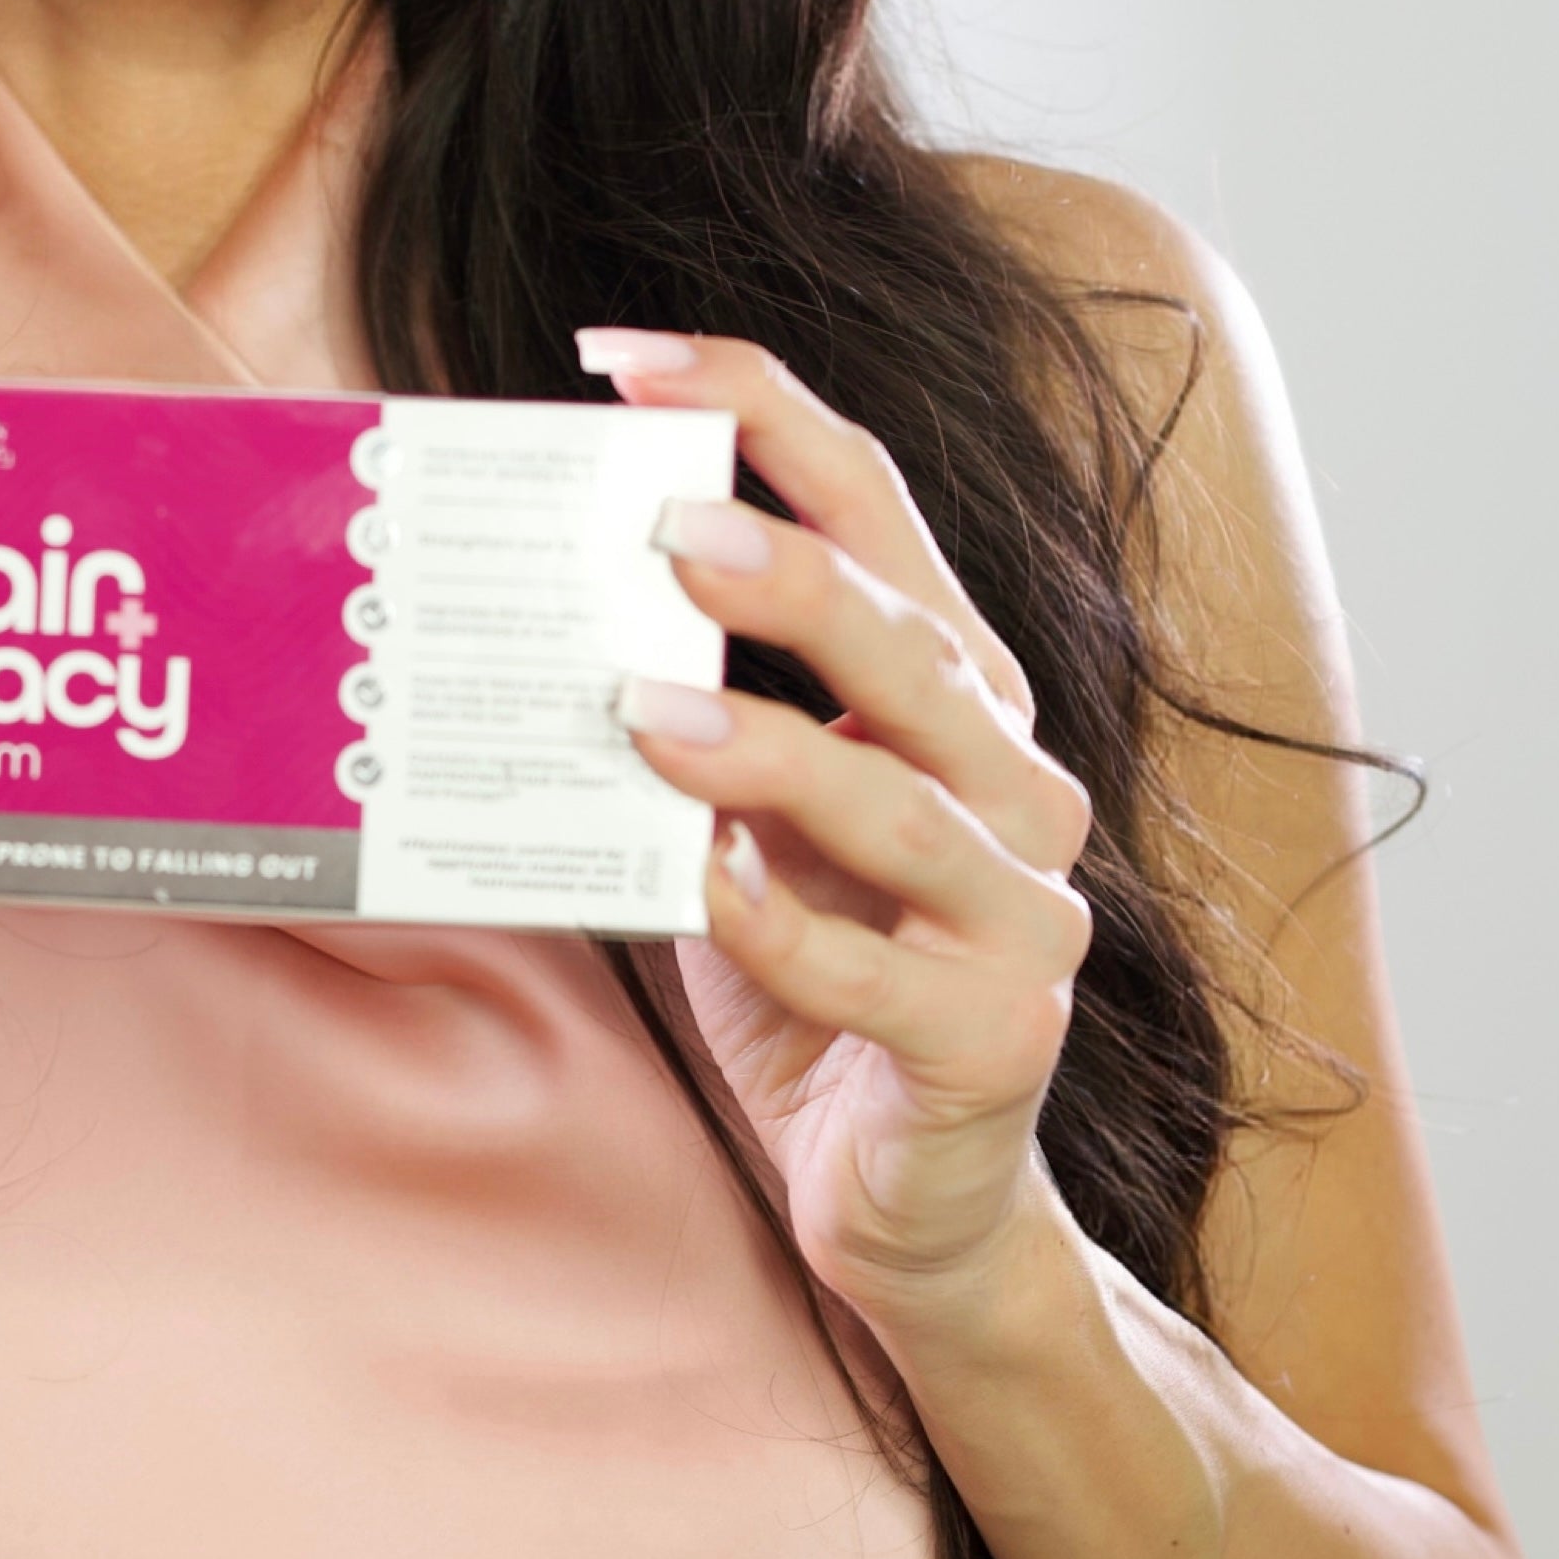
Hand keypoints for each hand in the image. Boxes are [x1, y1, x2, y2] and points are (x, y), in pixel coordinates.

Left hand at [581, 325, 1094, 1313]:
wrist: (910, 1202)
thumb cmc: (814, 984)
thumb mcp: (749, 824)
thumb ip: (695, 711)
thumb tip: (535, 586)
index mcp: (961, 699)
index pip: (882, 512)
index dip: (764, 414)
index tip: (624, 357)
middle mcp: (1015, 787)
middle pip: (911, 647)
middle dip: (789, 571)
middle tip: (663, 523)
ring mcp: (1023, 918)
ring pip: (903, 805)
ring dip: (768, 752)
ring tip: (642, 711)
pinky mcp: (996, 1041)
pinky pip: (874, 974)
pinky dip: (776, 927)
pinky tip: (690, 886)